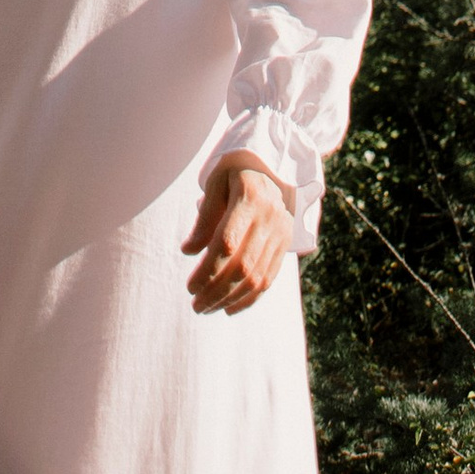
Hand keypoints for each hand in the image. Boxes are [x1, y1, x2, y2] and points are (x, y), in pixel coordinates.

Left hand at [181, 154, 293, 315]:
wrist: (271, 165)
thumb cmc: (235, 172)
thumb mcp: (216, 183)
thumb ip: (204, 217)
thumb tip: (189, 251)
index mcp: (250, 196)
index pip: (227, 243)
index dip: (208, 269)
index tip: (190, 285)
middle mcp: (270, 216)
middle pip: (243, 266)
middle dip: (217, 291)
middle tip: (196, 305)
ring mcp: (281, 232)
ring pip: (257, 277)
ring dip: (230, 299)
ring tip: (207, 308)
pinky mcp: (285, 243)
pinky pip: (269, 278)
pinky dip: (249, 298)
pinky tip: (230, 308)